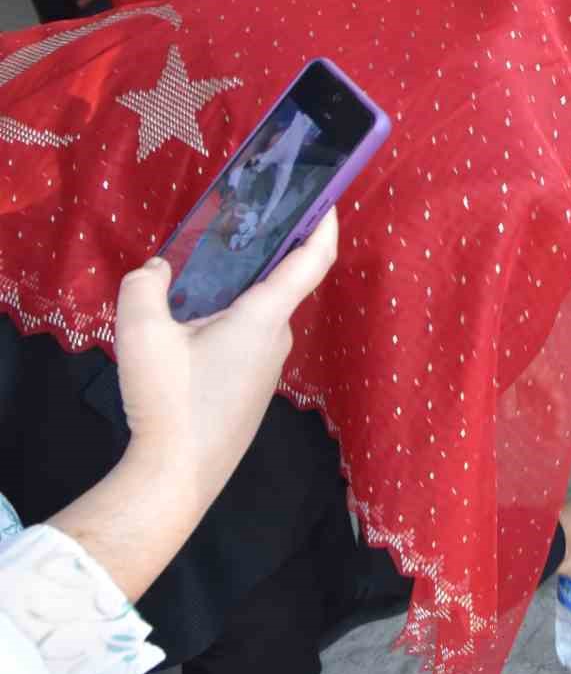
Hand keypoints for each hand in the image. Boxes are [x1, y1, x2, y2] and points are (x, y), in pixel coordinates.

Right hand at [118, 210, 338, 505]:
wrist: (178, 474)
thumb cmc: (169, 400)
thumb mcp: (141, 333)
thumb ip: (145, 286)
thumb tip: (158, 270)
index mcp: (263, 316)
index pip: (312, 261)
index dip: (324, 225)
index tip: (326, 199)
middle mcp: (277, 336)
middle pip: (278, 283)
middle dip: (259, 253)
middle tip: (232, 225)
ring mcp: (268, 365)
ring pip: (256, 313)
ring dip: (234, 292)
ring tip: (196, 272)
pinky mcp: (254, 385)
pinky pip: (247, 338)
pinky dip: (228, 320)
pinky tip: (190, 324)